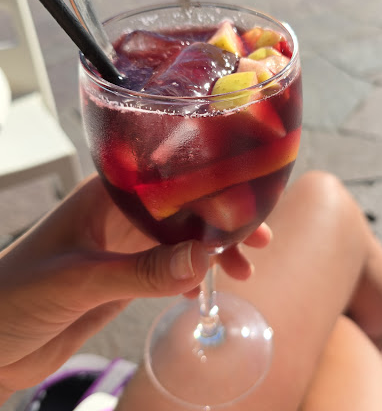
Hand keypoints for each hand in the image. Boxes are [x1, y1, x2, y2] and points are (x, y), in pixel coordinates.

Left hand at [0, 174, 270, 399]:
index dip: (210, 191)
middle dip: (221, 223)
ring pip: (181, 240)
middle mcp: (119, 215)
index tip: (245, 209)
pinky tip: (203, 288)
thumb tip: (206, 258)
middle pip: (184, 209)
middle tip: (259, 239)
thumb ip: (142, 271)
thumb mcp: (79, 281)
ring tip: (243, 269)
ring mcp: (123, 247)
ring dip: (212, 251)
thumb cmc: (10, 298)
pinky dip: (190, 275)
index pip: (170, 182)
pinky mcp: (124, 277)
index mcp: (106, 196)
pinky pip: (168, 269)